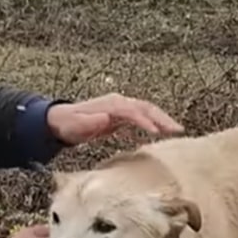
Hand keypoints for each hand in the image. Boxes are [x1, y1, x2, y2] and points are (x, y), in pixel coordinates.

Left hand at [47, 94, 182, 145]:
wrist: (60, 121)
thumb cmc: (68, 124)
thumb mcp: (75, 125)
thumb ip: (89, 122)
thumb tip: (106, 118)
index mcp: (111, 104)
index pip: (134, 111)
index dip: (146, 121)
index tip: (157, 132)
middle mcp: (119, 103)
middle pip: (146, 108)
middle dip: (162, 118)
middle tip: (177, 131)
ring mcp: (121, 108)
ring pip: (147, 112)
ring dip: (162, 120)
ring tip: (177, 132)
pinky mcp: (121, 116)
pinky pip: (142, 118)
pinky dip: (154, 124)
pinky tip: (162, 134)